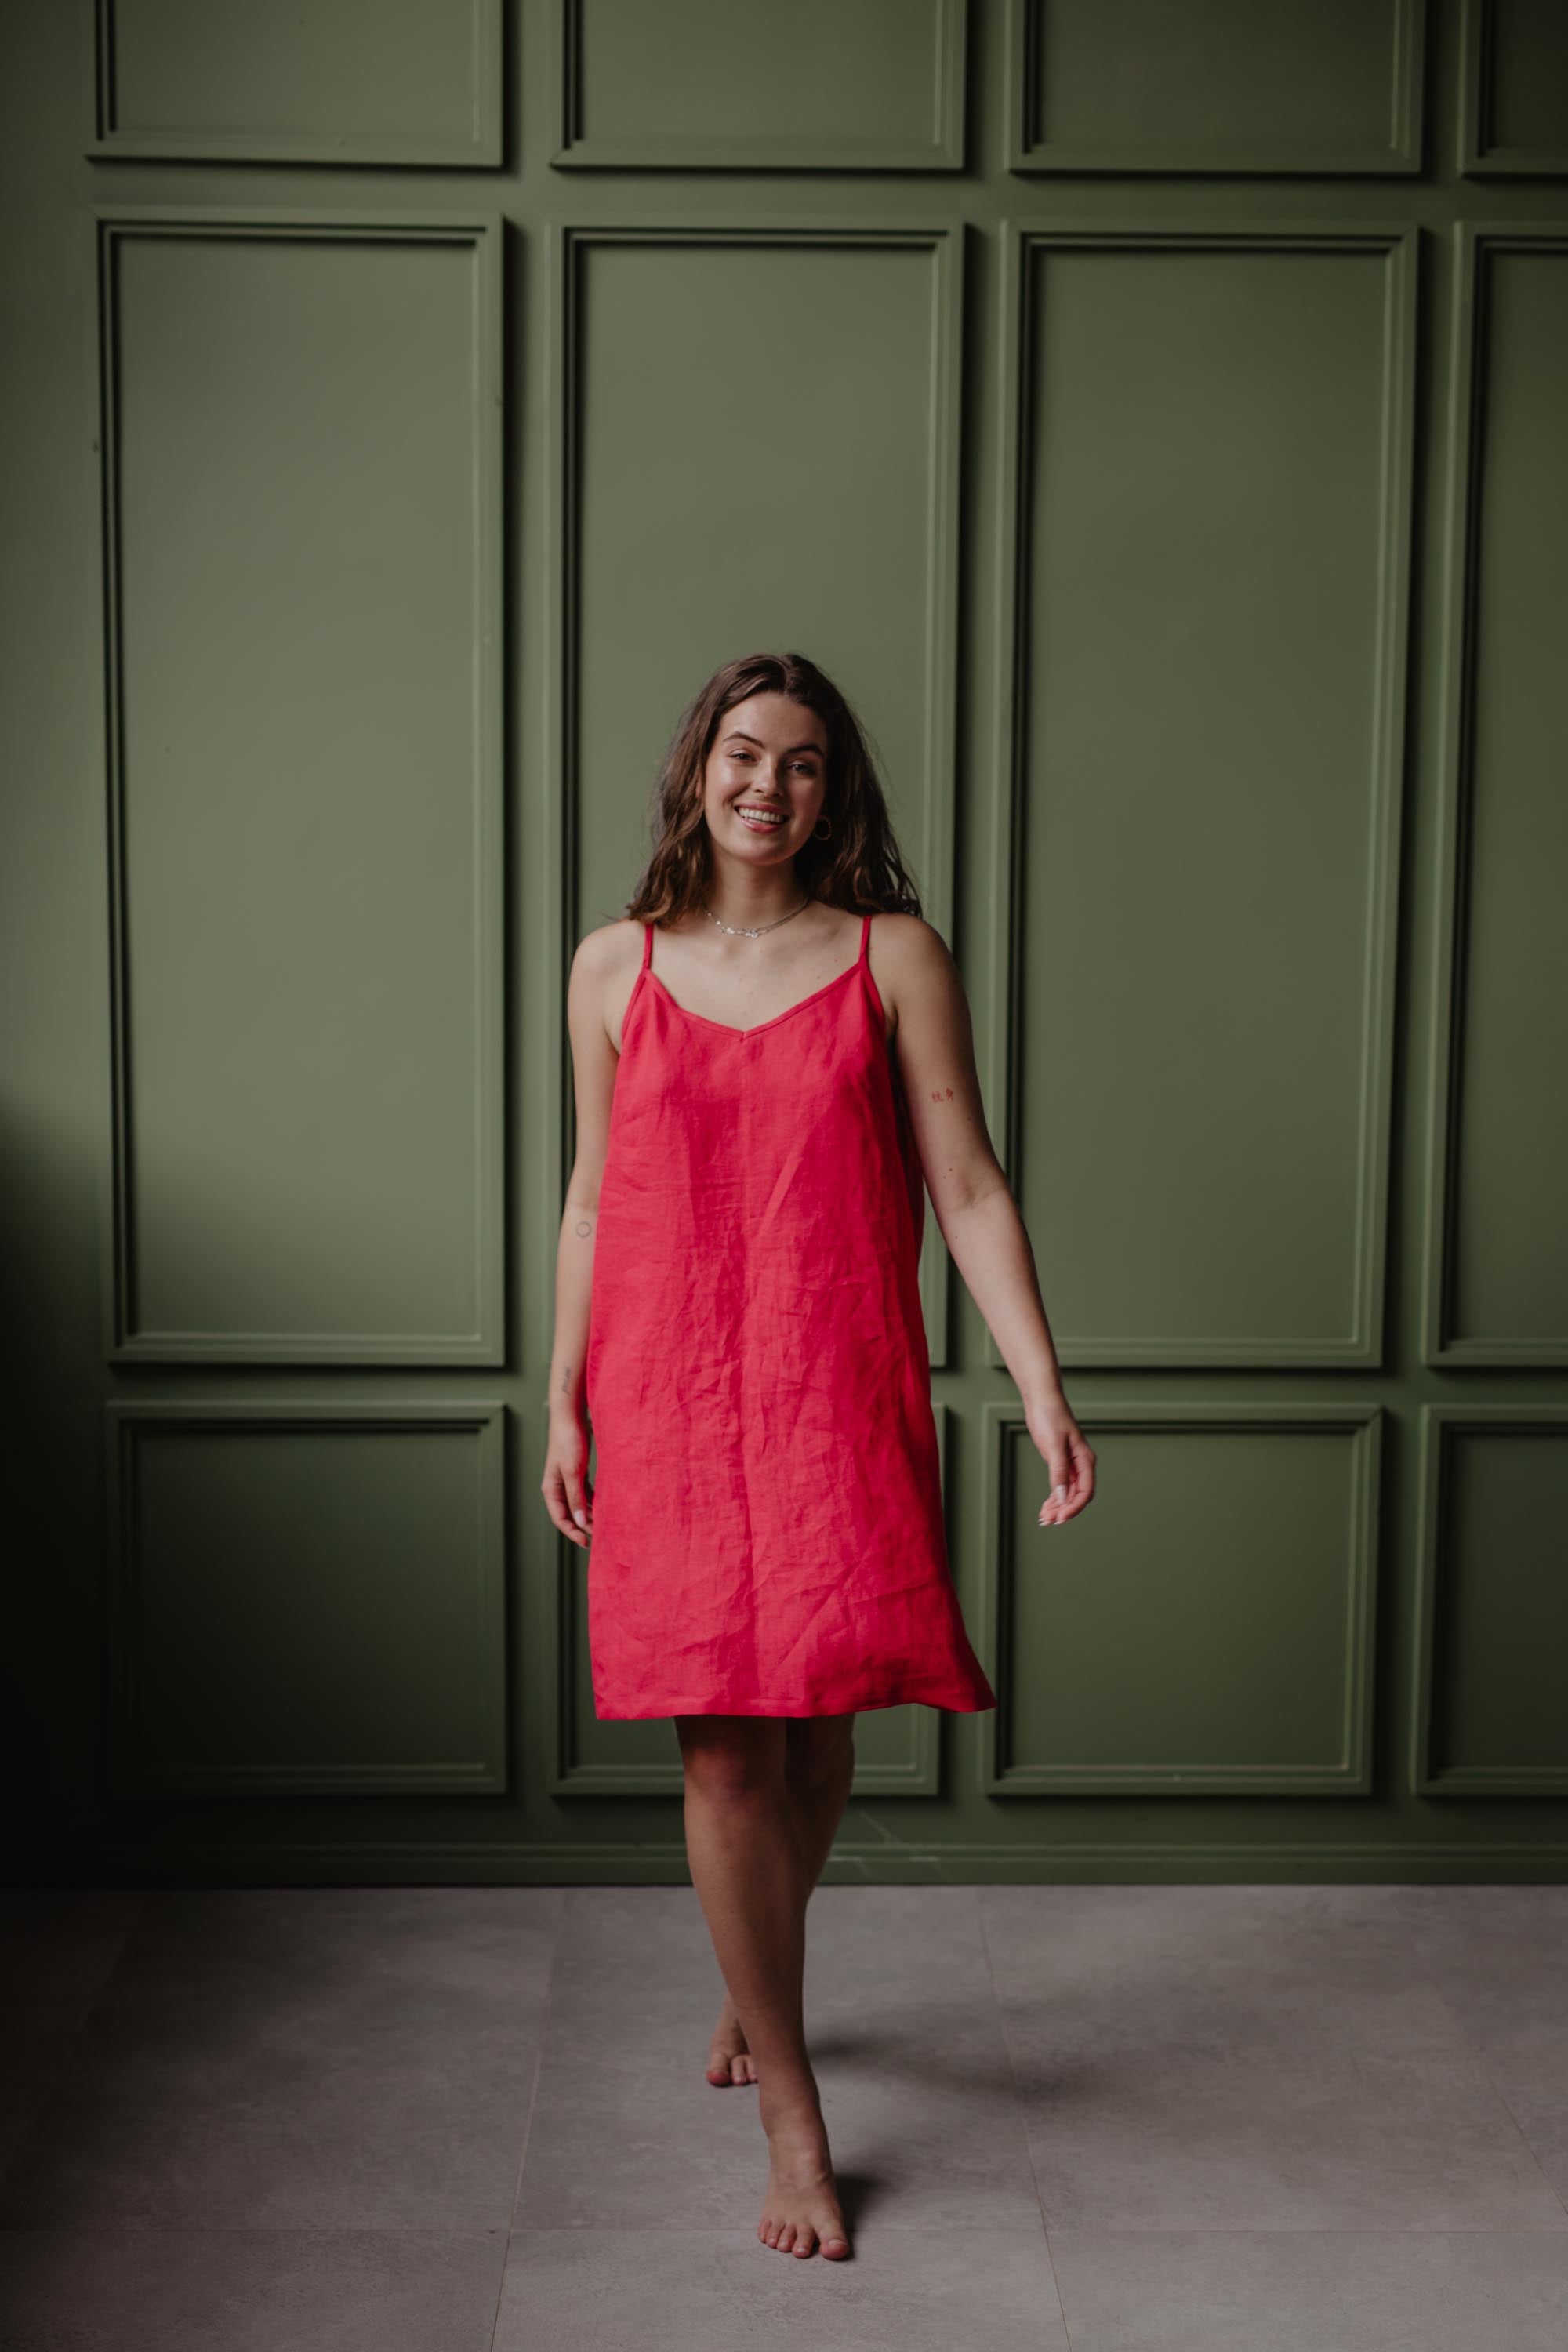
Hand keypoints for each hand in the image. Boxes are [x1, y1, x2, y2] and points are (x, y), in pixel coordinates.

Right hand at [541, 1415, 593, 1548]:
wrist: (570, 1417)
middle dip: (583, 1526)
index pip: (560, 1519)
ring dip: (590, 1515)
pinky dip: (594, 1501)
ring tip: (605, 1523)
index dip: (573, 1533)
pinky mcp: (577, 1473)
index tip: (587, 1543)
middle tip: (601, 1536)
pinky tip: (605, 1506)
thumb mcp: (573, 1471)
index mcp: (551, 1489)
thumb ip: (576, 1497)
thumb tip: (580, 1521)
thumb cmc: (568, 1441)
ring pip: (578, 1505)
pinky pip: (585, 1493)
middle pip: (570, 1514)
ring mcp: (567, 1480)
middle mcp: (557, 1487)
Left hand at [1026, 1396, 1095, 1526]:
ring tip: (1044, 1518)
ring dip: (1057, 1507)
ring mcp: (1070, 1465)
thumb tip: (1061, 1497)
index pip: (1085, 1492)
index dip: (1074, 1507)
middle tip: (1048, 1521)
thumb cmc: (1051, 1417)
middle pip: (1076, 1496)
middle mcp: (1080, 1465)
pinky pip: (1060, 1486)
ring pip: (1067, 1493)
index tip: (1060, 1518)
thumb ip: (1058, 1472)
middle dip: (1063, 1510)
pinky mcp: (1059, 1463)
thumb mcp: (1054, 1446)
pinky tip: (1045, 1507)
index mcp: (1085, 1460)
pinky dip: (1053, 1498)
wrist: (1042, 1401)